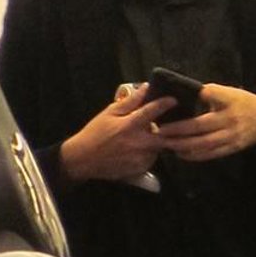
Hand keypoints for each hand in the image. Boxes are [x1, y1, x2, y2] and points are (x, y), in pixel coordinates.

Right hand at [58, 83, 173, 183]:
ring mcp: (141, 157)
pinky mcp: (140, 169)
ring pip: (158, 147)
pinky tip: (134, 151)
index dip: (165, 103)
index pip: (154, 111)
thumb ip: (130, 102)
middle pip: (165, 133)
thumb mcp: (109, 113)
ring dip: (154, 142)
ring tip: (139, 140)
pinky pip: (152, 158)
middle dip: (165, 128)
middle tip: (156, 126)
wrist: (82, 159)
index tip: (173, 100)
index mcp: (130, 125)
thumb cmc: (95, 133)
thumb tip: (146, 88)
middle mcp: (139, 142)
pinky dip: (147, 153)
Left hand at [156, 84, 255, 163]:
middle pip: (199, 132)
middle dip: (177, 134)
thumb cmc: (242, 102)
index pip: (204, 111)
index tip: (164, 117)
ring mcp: (231, 138)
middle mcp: (229, 124)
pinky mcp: (232, 149)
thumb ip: (207, 93)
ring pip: (203, 146)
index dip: (183, 119)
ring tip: (166, 144)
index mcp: (227, 107)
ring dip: (182, 147)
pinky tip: (180, 153)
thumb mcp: (228, 92)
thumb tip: (183, 94)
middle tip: (159, 133)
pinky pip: (210, 155)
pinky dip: (194, 156)